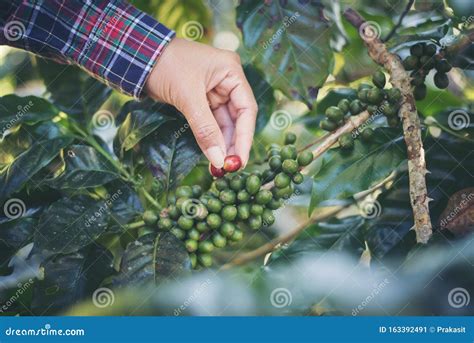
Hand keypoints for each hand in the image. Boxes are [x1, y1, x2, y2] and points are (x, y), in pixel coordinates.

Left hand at [145, 38, 257, 167]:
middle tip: (229, 168)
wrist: (138, 56)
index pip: (247, 110)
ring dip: (222, 144)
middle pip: (237, 118)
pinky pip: (211, 123)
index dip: (245, 138)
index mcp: (232, 72)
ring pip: (224, 123)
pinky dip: (210, 138)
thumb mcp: (187, 97)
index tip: (240, 161)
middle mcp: (228, 81)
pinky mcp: (202, 100)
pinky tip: (211, 154)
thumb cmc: (166, 65)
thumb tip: (218, 159)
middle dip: (233, 144)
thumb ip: (204, 129)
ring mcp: (215, 91)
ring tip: (219, 166)